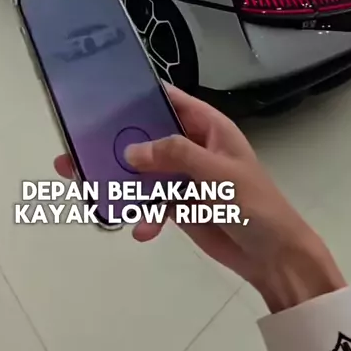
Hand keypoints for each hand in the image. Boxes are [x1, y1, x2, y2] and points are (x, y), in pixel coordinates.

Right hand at [54, 86, 345, 312]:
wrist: (273, 257)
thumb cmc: (254, 205)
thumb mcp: (217, 174)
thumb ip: (176, 156)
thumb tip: (131, 151)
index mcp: (207, 127)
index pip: (169, 100)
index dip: (139, 95)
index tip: (102, 93)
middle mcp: (192, 147)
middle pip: (147, 136)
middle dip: (116, 142)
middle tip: (77, 145)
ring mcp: (184, 177)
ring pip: (143, 171)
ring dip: (120, 181)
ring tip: (85, 186)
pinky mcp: (180, 206)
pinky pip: (152, 203)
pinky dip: (143, 214)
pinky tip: (142, 230)